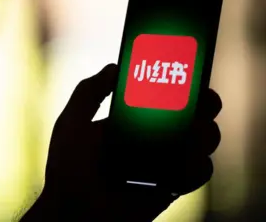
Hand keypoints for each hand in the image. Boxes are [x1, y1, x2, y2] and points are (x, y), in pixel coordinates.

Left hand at [22, 63, 221, 220]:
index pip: (158, 97)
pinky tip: (187, 159)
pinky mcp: (170, 186)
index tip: (186, 69)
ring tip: (196, 131)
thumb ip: (89, 92)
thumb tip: (114, 66)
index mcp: (128, 122)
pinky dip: (199, 163)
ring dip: (205, 133)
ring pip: (200, 141)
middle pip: (186, 116)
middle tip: (204, 100)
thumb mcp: (72, 122)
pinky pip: (198, 172)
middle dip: (202, 104)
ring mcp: (161, 162)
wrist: (75, 211)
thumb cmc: (68, 167)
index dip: (175, 83)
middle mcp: (148, 139)